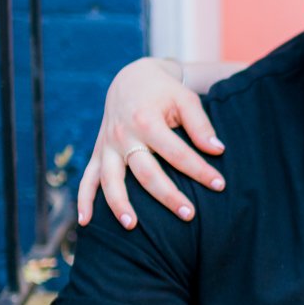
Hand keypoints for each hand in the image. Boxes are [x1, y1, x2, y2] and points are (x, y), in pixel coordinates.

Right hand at [77, 58, 224, 229]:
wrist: (131, 78)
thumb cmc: (165, 91)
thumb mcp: (186, 99)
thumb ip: (201, 125)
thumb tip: (218, 150)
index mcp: (146, 120)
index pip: (177, 153)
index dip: (200, 170)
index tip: (220, 185)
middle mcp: (123, 135)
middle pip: (145, 172)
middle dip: (167, 196)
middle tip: (189, 215)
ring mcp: (107, 145)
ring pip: (110, 179)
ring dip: (119, 204)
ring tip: (133, 226)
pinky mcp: (98, 152)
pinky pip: (87, 178)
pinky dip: (84, 200)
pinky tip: (85, 223)